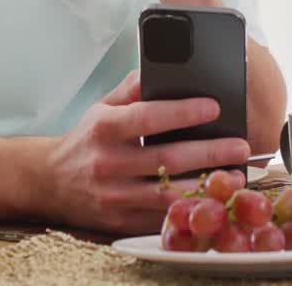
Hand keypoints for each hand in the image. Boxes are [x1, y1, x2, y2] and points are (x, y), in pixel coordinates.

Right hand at [41, 71, 250, 233]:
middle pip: (167, 159)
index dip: (183, 112)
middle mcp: (109, 163)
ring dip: (208, 187)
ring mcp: (114, 197)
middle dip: (210, 153)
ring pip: (168, 195)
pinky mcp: (120, 222)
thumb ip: (132, 89)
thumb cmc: (87, 140)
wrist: (49, 182)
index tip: (214, 107)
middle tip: (242, 146)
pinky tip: (214, 201)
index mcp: (105, 128)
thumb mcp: (101, 107)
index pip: (148, 118)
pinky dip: (190, 210)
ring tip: (239, 177)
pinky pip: (161, 219)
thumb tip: (163, 69)